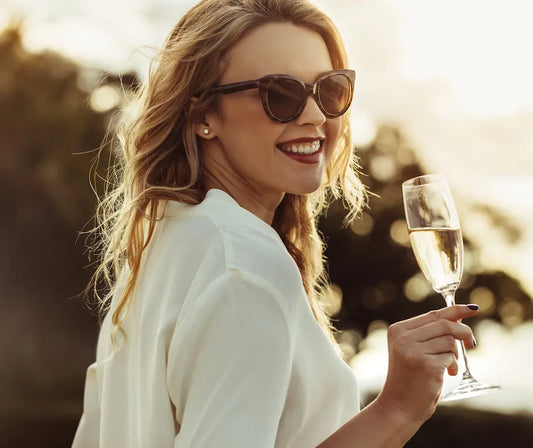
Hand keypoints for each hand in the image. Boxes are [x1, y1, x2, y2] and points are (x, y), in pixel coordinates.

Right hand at [376, 304, 478, 424]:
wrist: (399, 406)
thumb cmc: (410, 378)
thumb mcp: (414, 350)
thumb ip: (430, 333)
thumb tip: (458, 315)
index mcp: (398, 330)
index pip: (432, 315)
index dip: (455, 311)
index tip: (472, 309)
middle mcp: (403, 337)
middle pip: (445, 324)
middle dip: (464, 332)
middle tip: (472, 344)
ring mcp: (413, 350)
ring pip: (450, 341)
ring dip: (455, 355)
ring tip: (449, 366)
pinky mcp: (425, 364)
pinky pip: (451, 357)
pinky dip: (454, 366)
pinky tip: (447, 374)